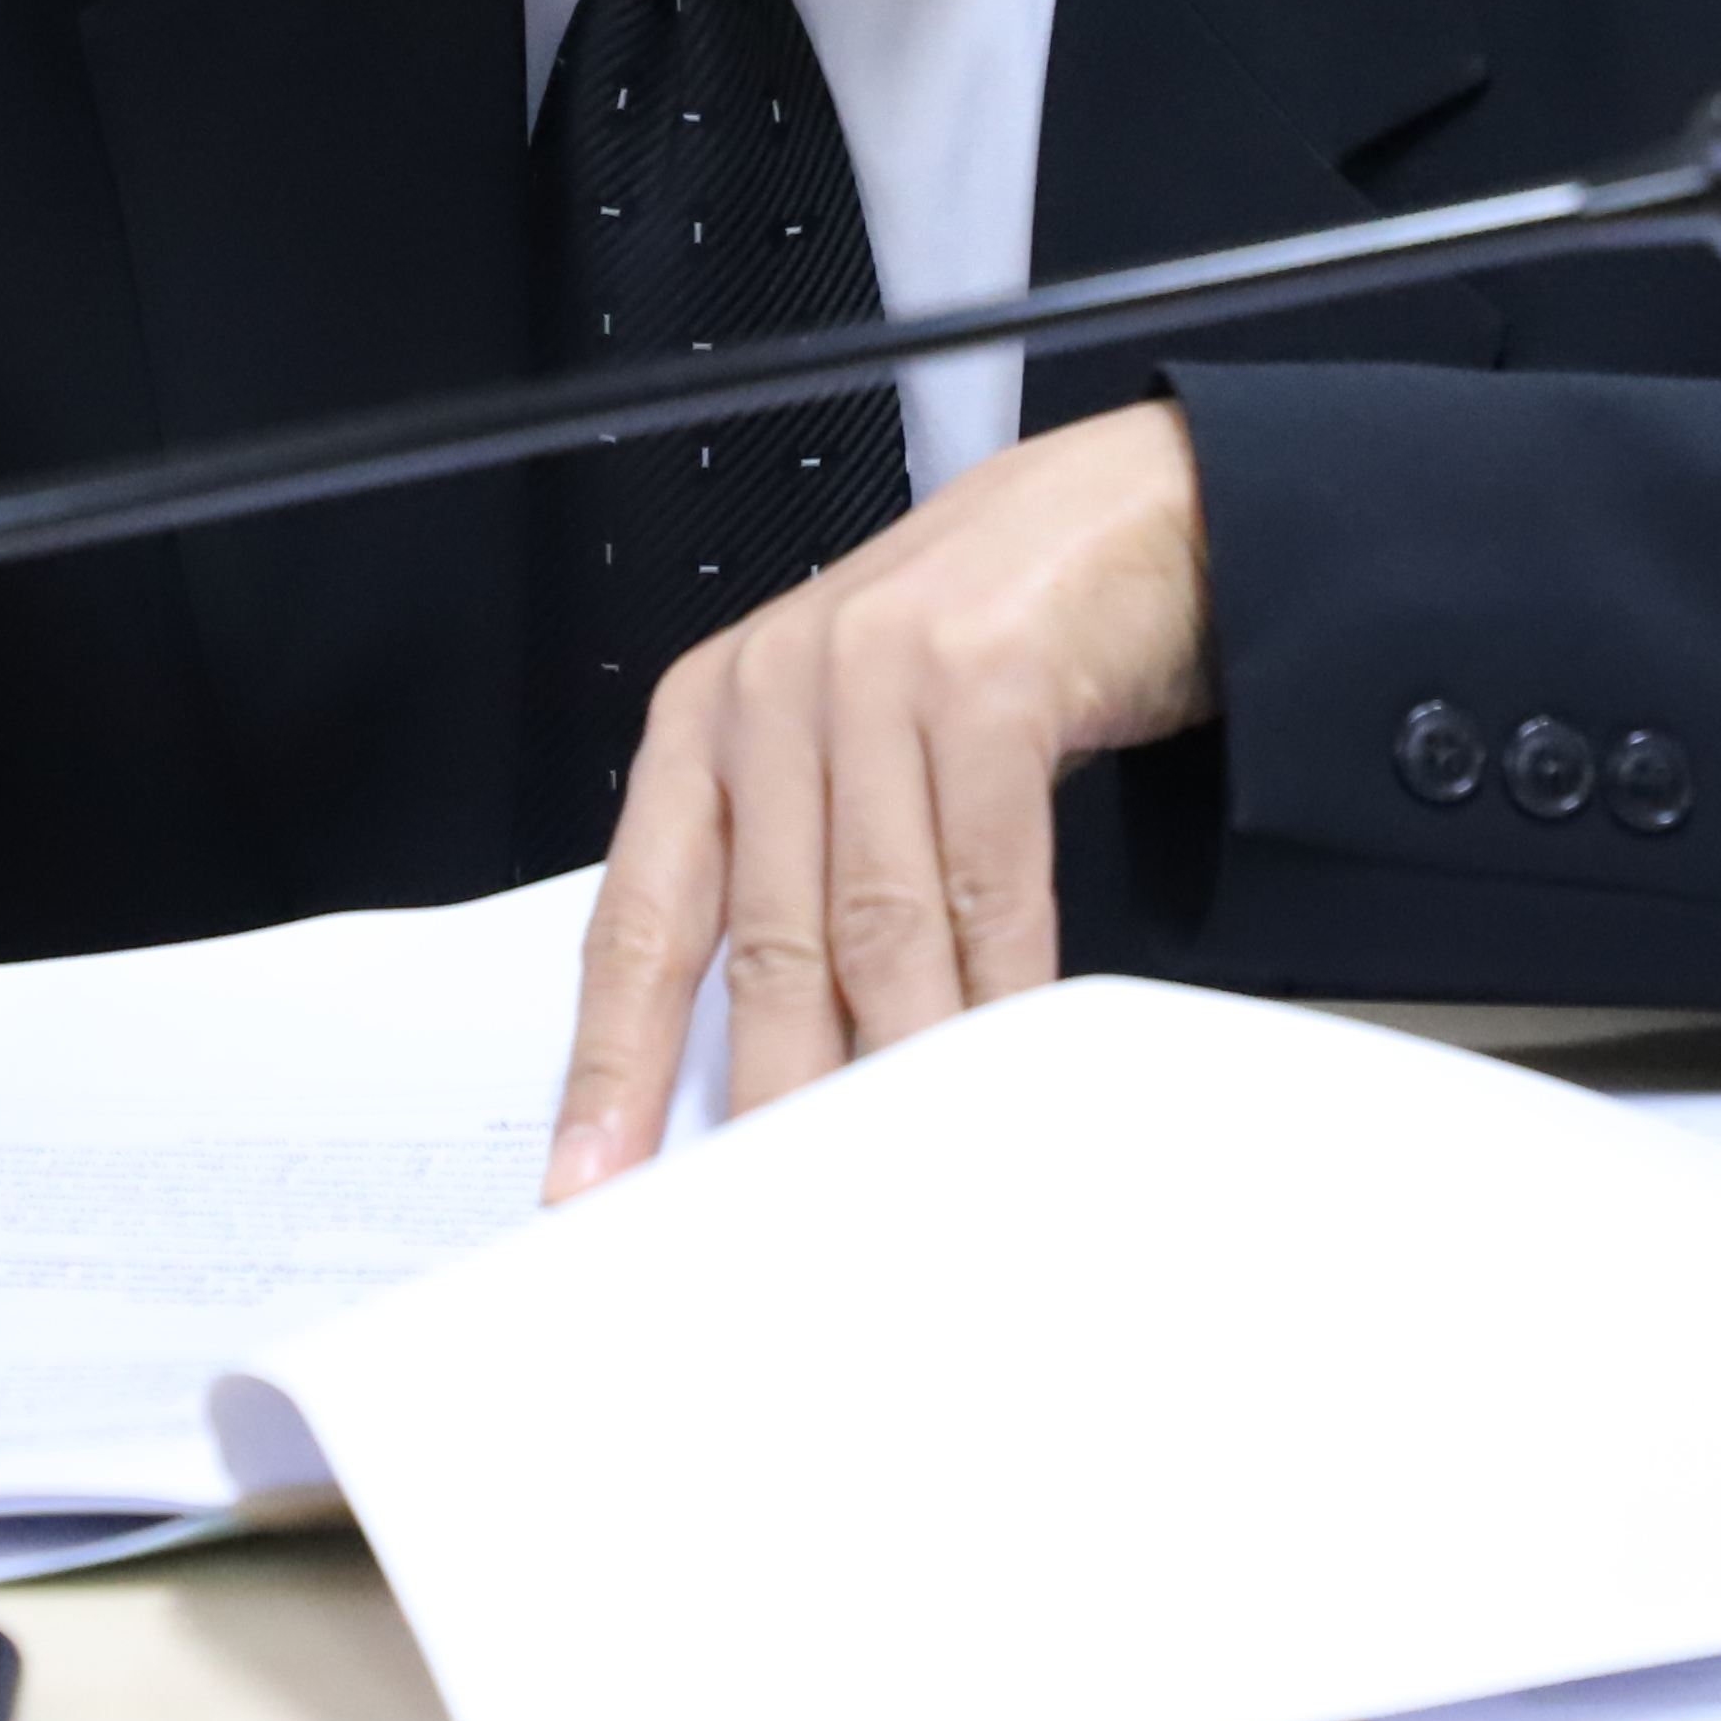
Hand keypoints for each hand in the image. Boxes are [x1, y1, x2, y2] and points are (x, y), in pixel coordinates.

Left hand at [546, 398, 1215, 1200]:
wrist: (1127, 509)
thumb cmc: (984, 637)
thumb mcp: (854, 744)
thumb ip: (800, 876)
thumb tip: (770, 1064)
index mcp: (708, 718)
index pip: (636, 920)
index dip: (613, 1062)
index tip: (593, 1176)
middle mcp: (775, 691)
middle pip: (760, 945)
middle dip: (769, 1099)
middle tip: (772, 1212)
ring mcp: (878, 679)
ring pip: (874, 925)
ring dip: (894, 1063)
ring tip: (895, 1171)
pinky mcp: (989, 680)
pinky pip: (991, 880)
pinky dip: (1000, 987)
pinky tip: (999, 1059)